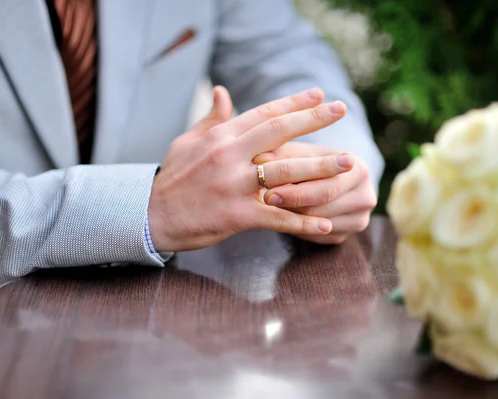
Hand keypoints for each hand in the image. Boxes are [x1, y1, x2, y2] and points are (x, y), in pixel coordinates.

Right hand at [148, 86, 352, 251]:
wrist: (150, 215)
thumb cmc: (173, 177)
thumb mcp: (187, 141)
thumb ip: (211, 118)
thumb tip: (224, 92)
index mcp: (221, 136)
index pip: (263, 113)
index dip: (292, 103)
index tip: (318, 94)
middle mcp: (230, 155)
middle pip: (279, 132)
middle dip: (313, 119)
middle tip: (341, 109)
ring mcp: (234, 185)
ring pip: (285, 173)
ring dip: (320, 168)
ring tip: (348, 163)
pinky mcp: (236, 215)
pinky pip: (277, 218)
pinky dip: (303, 221)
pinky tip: (326, 225)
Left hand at [253, 142, 376, 244]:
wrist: (326, 178)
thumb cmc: (308, 160)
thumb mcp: (300, 153)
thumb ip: (283, 155)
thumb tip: (258, 158)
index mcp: (359, 170)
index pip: (325, 185)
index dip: (295, 187)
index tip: (267, 185)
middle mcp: (366, 197)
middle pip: (322, 206)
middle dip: (292, 202)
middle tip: (266, 198)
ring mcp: (358, 220)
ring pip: (318, 224)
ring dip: (292, 216)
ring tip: (271, 205)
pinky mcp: (345, 236)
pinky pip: (316, 237)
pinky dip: (298, 227)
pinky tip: (284, 216)